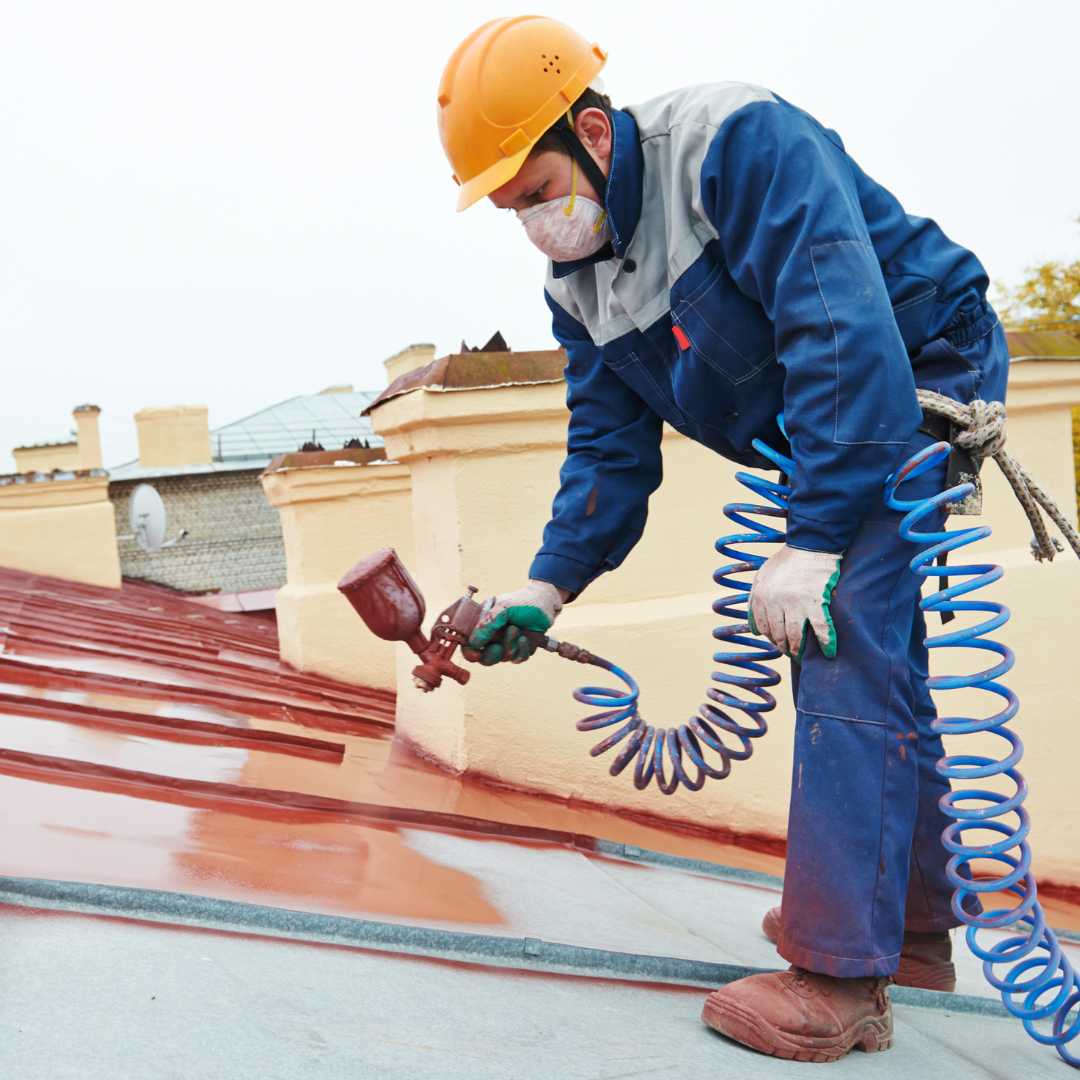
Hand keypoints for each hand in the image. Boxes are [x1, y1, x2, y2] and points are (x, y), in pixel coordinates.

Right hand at [462, 579, 563, 665]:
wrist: (545, 602)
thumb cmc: (522, 601)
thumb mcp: (502, 608)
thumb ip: (487, 625)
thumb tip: (473, 643)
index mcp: (484, 625)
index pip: (471, 643)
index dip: (470, 651)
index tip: (476, 654)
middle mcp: (494, 636)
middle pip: (485, 657)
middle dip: (491, 655)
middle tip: (498, 648)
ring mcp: (508, 642)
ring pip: (503, 657)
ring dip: (509, 646)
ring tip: (516, 630)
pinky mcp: (521, 648)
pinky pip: (518, 658)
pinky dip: (521, 651)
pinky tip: (524, 639)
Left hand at [748, 545, 841, 660]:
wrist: (810, 546)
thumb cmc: (786, 561)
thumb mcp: (762, 576)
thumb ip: (755, 600)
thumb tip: (754, 629)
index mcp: (761, 596)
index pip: (762, 627)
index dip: (770, 637)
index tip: (777, 641)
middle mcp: (775, 603)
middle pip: (778, 634)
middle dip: (783, 646)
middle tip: (789, 652)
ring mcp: (796, 604)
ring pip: (796, 636)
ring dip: (798, 649)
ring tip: (800, 655)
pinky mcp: (815, 602)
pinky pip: (821, 629)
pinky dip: (826, 643)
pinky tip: (829, 653)